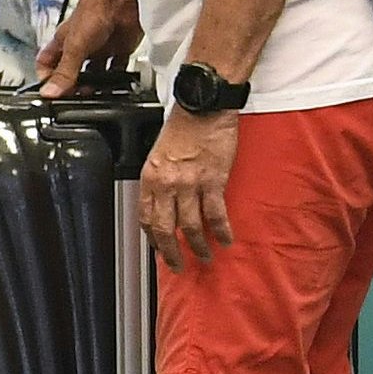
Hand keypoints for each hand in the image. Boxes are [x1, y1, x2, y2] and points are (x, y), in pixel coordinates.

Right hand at [35, 0, 140, 98]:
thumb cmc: (96, 9)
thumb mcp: (75, 46)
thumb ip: (64, 71)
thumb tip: (49, 92)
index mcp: (63, 42)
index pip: (47, 64)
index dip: (46, 78)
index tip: (50, 92)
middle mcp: (80, 46)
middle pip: (71, 72)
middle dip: (72, 86)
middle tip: (75, 97)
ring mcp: (100, 49)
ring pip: (93, 74)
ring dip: (94, 85)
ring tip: (95, 95)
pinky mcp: (119, 50)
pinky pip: (117, 70)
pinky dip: (117, 80)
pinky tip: (115, 85)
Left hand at [138, 109, 238, 270]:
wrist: (203, 107)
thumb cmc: (183, 126)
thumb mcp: (158, 153)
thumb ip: (159, 179)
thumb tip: (163, 201)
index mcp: (150, 177)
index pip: (146, 217)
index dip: (153, 238)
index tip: (159, 249)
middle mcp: (167, 184)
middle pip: (166, 228)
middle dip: (172, 252)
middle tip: (179, 266)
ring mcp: (190, 184)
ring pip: (191, 226)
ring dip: (198, 247)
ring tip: (205, 257)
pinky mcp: (214, 181)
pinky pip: (216, 214)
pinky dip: (221, 231)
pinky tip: (226, 241)